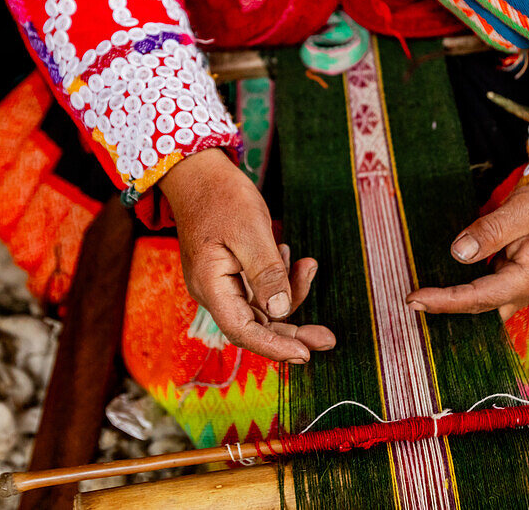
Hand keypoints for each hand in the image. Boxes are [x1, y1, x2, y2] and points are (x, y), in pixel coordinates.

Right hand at [158, 148, 334, 362]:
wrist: (200, 174)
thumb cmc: (222, 197)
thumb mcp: (250, 231)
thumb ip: (266, 272)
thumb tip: (281, 311)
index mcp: (211, 285)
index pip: (243, 330)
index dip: (274, 347)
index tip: (305, 354)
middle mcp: (215, 292)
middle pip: (255, 327)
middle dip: (292, 332)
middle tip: (327, 338)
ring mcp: (223, 284)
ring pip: (262, 309)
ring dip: (291, 296)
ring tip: (308, 266)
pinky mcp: (233, 274)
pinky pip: (261, 290)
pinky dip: (282, 280)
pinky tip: (292, 258)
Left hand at [405, 181, 528, 319]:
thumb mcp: (520, 212)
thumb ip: (489, 233)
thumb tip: (458, 253)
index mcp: (526, 280)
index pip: (477, 298)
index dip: (444, 301)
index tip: (414, 299)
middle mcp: (522, 289)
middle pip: (477, 310)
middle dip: (445, 310)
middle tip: (411, 303)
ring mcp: (518, 284)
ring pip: (481, 303)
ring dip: (453, 302)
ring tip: (420, 298)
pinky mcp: (513, 274)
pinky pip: (484, 289)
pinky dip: (462, 290)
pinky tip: (442, 283)